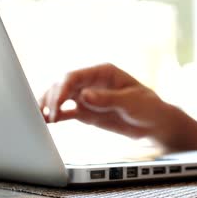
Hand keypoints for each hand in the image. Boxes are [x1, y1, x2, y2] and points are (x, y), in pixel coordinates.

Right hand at [39, 63, 174, 139]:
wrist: (154, 125)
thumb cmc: (149, 107)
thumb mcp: (132, 102)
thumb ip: (108, 99)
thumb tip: (84, 95)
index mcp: (103, 72)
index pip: (75, 76)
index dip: (62, 88)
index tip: (58, 103)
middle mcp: (91, 82)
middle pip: (63, 85)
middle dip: (53, 98)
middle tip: (51, 115)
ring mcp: (87, 97)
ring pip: (61, 97)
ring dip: (50, 105)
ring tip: (42, 117)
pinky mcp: (86, 111)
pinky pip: (67, 111)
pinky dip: (56, 115)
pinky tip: (48, 121)